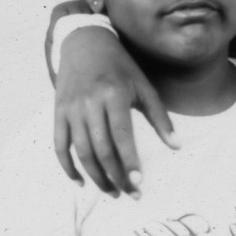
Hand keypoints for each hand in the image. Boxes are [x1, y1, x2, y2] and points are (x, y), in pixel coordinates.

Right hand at [48, 12, 175, 196]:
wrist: (84, 42)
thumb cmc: (120, 67)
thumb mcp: (143, 86)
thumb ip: (160, 117)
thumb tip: (177, 146)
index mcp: (114, 95)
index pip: (122, 136)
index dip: (129, 162)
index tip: (139, 183)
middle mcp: (90, 102)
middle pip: (101, 149)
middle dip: (115, 176)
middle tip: (129, 193)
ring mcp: (71, 108)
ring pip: (81, 151)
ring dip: (95, 176)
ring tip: (111, 191)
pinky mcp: (59, 112)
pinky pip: (60, 145)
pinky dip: (68, 166)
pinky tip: (81, 181)